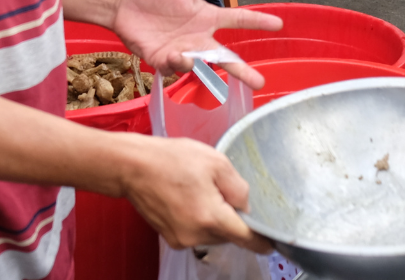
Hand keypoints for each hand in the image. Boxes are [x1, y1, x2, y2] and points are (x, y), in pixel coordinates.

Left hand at [110, 0, 280, 87]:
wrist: (121, 2)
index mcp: (206, 16)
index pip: (238, 20)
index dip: (258, 21)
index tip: (278, 23)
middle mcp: (198, 37)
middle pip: (225, 56)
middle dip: (242, 70)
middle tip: (259, 82)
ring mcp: (181, 50)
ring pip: (199, 67)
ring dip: (196, 64)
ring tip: (184, 55)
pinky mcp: (161, 60)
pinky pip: (174, 68)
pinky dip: (175, 64)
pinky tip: (172, 54)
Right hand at [123, 136, 271, 251]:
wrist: (132, 166)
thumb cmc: (171, 160)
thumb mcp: (216, 162)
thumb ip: (239, 188)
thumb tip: (247, 207)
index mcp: (211, 218)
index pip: (246, 238)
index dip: (261, 241)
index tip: (271, 243)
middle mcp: (196, 235)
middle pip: (229, 234)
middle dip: (231, 217)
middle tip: (220, 189)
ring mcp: (182, 239)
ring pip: (213, 234)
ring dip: (214, 218)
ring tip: (199, 190)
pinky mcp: (171, 238)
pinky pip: (196, 232)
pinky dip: (199, 219)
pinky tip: (188, 197)